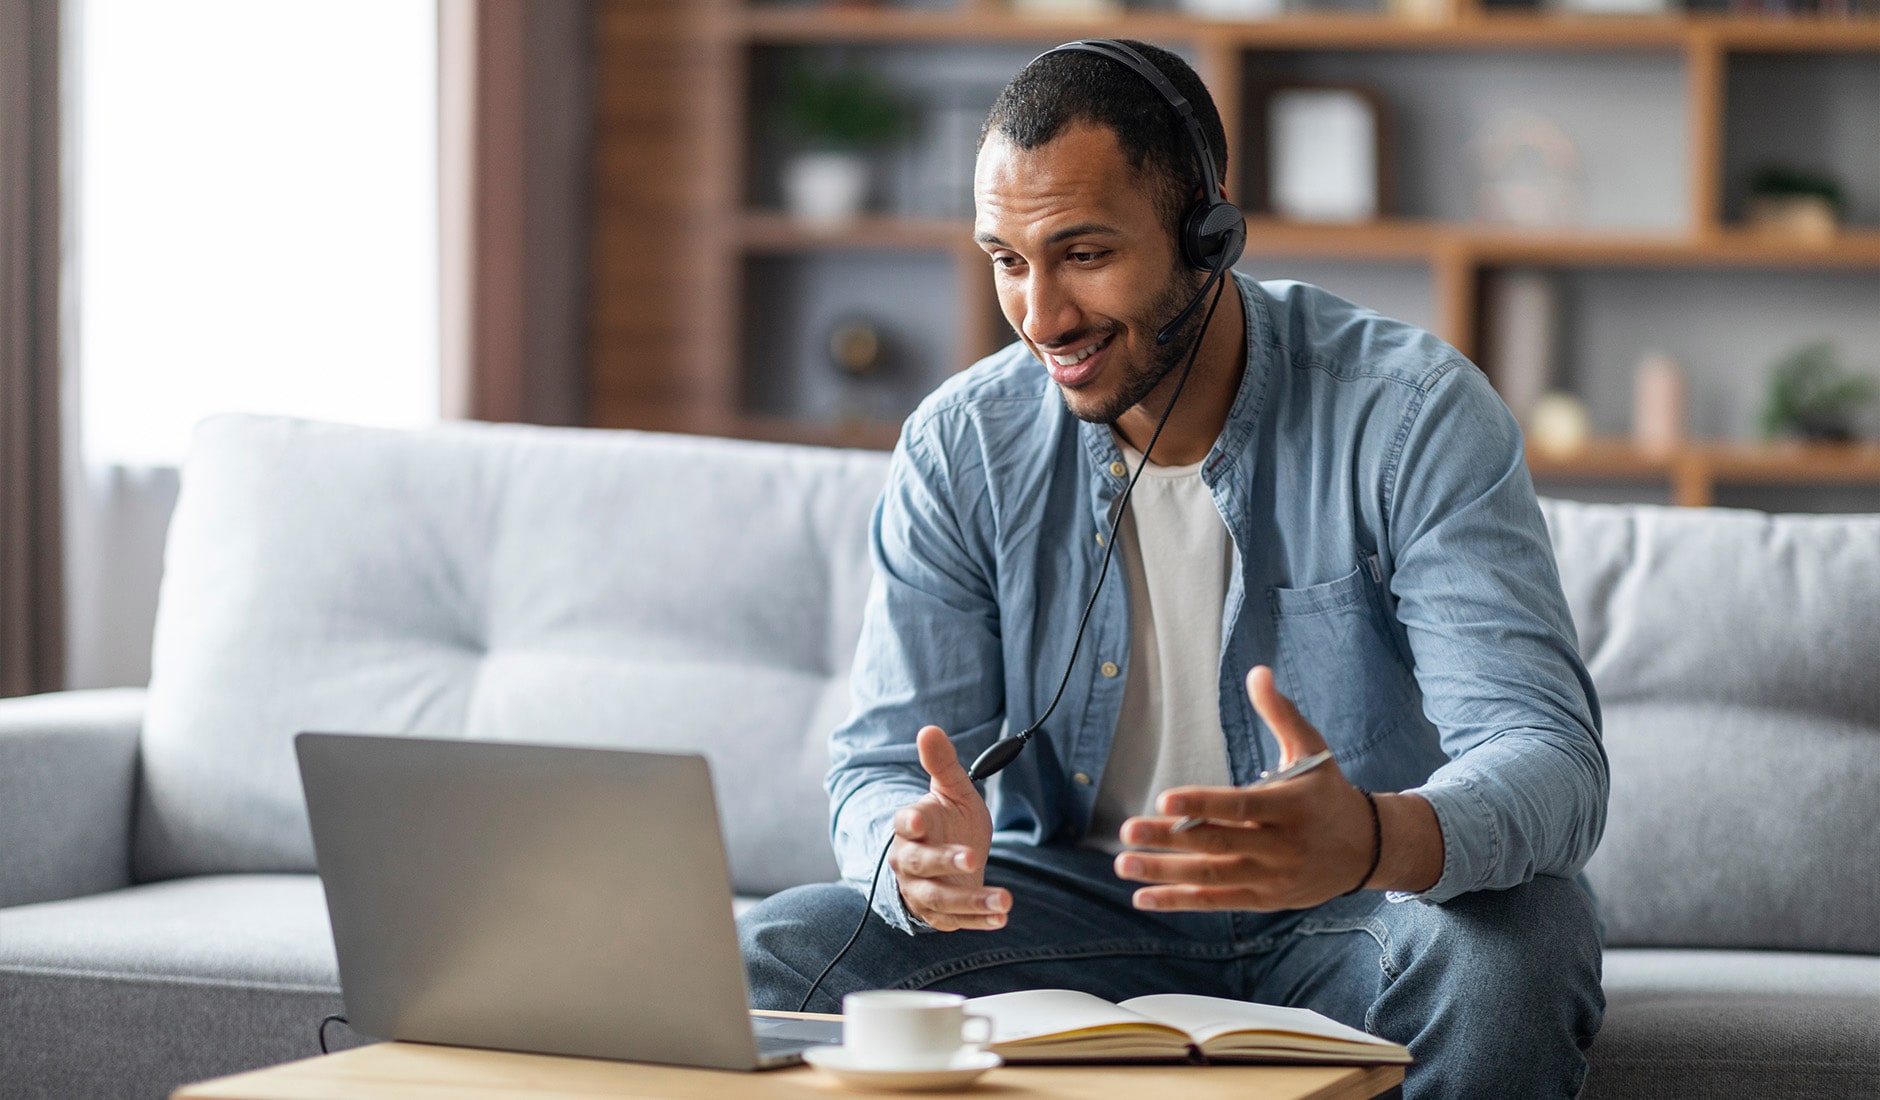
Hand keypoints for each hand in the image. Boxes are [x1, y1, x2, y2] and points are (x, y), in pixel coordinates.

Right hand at [889, 726, 1010, 930]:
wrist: (947, 862)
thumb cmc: (947, 821)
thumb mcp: (952, 791)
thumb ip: (943, 763)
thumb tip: (929, 729)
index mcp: (912, 826)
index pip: (904, 823)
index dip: (910, 821)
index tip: (918, 818)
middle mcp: (910, 861)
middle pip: (920, 863)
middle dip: (944, 861)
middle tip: (972, 858)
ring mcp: (922, 890)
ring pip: (941, 897)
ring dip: (971, 900)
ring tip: (1004, 900)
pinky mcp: (938, 913)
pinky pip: (956, 920)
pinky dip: (978, 920)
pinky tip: (1001, 918)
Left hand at [1113, 666, 1376, 911]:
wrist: (1367, 849)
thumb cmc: (1328, 792)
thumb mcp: (1312, 751)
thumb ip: (1281, 714)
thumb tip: (1257, 672)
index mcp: (1292, 806)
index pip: (1241, 806)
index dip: (1203, 804)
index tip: (1165, 797)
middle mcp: (1282, 845)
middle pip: (1219, 843)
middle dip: (1170, 838)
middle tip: (1128, 831)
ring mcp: (1272, 877)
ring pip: (1213, 876)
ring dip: (1165, 873)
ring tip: (1123, 864)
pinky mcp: (1264, 899)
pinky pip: (1217, 900)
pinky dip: (1179, 900)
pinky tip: (1143, 897)